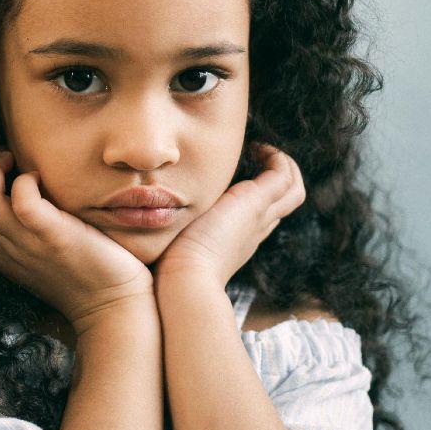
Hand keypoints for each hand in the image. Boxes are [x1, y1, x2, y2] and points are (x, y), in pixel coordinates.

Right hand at [0, 149, 154, 332]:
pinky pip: (22, 198)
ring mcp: (27, 244)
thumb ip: (32, 236)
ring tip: (15, 161)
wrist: (114, 309)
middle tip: (6, 158)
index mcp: (4, 256)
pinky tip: (41, 178)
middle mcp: (7, 251)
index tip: (4, 172)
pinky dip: (25, 180)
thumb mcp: (48, 259)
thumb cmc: (90, 279)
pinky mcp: (52, 236)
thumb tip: (29, 198)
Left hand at [152, 144, 305, 289]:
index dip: (255, 197)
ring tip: (260, 150)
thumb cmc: (170, 271)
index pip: (260, 218)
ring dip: (283, 166)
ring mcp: (258, 217)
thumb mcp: (174, 247)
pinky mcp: (256, 203)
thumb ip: (168, 234)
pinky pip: (284, 175)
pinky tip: (255, 148)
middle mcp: (253, 230)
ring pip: (292, 190)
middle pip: (283, 203)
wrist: (185, 281)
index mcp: (236, 241)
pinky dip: (276, 158)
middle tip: (255, 157)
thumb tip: (138, 230)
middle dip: (274, 179)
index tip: (234, 178)